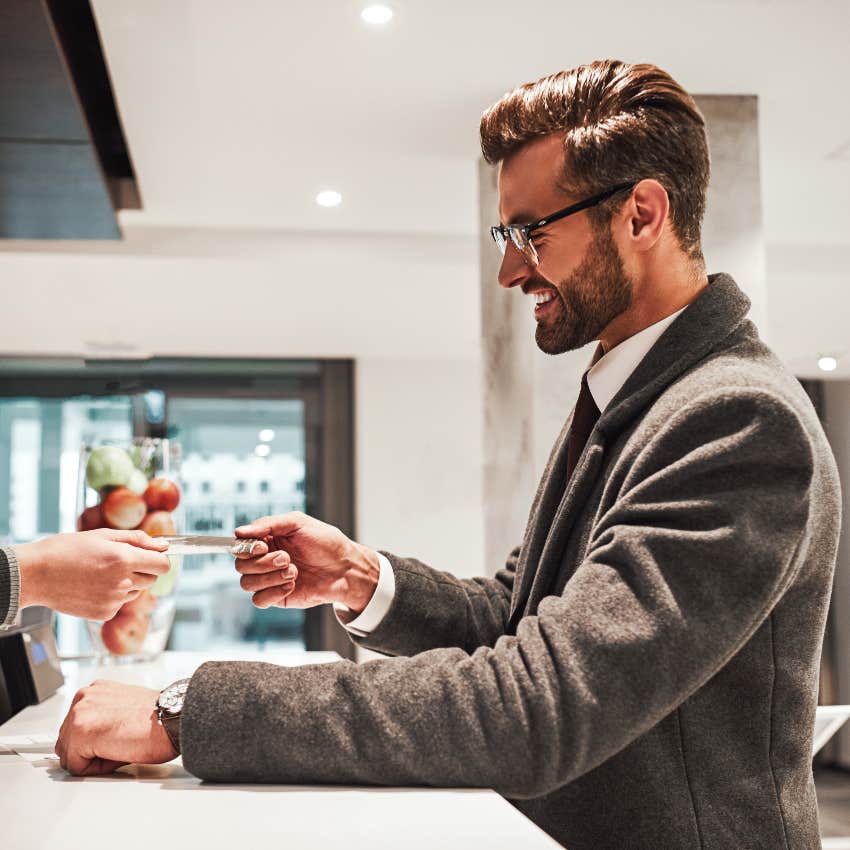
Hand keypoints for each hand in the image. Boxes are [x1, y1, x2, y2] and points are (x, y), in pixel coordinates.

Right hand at [15, 529, 170, 619]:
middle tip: (120, 561)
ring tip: (101, 574)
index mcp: (124, 559)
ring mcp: (113, 600)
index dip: (160, 559)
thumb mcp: (103, 535)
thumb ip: (138, 540)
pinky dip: (113, 596)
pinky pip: (120, 604)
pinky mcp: (103, 613)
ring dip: (128, 583)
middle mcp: (122, 582)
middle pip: (152, 579)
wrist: (35, 574)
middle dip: (144, 569)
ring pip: (136, 592)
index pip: (163, 565)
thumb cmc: (66, 550)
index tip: (153, 556)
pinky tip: (93, 587)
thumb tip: (163, 546)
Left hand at [55, 679, 176, 775]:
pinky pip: (76, 766)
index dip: (97, 742)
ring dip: (94, 759)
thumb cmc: (159, 719)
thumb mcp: (125, 708)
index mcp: (95, 690)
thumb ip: (103, 717)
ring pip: (71, 755)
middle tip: (121, 743)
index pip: (75, 729)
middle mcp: (84, 697)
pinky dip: (97, 768)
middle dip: (91, 751)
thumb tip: (93, 740)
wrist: (173, 719)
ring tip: (121, 746)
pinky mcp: (81, 732)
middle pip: (68, 742)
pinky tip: (118, 752)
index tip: (117, 737)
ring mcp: (79, 713)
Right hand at [234, 512, 379, 612]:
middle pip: (241, 565)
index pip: (240, 545)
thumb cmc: (326, 543)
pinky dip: (274, 592)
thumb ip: (268, 524)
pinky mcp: (277, 597)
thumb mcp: (298, 523)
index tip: (263, 545)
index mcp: (268, 539)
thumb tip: (239, 531)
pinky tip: (292, 584)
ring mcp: (270, 579)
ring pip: (246, 583)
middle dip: (263, 563)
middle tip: (287, 558)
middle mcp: (265, 559)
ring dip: (270, 577)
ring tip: (294, 571)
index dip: (247, 547)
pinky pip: (259, 600)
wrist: (345, 568)